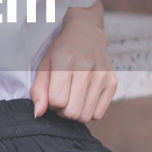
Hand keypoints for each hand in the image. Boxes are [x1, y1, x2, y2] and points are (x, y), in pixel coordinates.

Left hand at [30, 8, 117, 123]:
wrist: (86, 35)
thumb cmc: (61, 52)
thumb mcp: (44, 66)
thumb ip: (38, 90)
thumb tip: (38, 114)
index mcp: (65, 61)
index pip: (57, 101)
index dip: (51, 103)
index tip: (53, 93)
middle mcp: (86, 68)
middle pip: (72, 112)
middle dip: (63, 111)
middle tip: (63, 98)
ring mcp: (102, 76)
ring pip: (85, 116)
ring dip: (76, 112)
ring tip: (73, 98)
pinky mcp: (112, 83)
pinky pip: (98, 115)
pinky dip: (89, 111)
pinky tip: (84, 98)